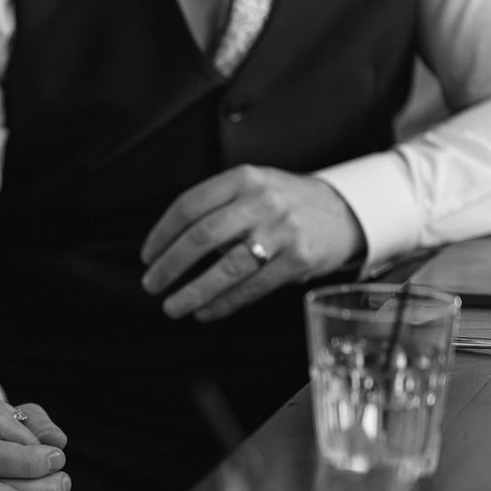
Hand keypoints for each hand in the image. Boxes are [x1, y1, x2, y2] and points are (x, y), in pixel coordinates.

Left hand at [140, 165, 365, 320]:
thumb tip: (170, 246)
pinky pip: (252, 287)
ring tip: (173, 307)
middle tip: (151, 284)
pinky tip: (206, 311)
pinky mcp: (298, 259)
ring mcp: (282, 231)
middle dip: (170, 265)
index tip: (147, 256)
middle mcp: (262, 201)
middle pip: (202, 236)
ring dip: (193, 292)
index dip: (162, 234)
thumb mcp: (252, 188)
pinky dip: (224, 303)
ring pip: (226, 268)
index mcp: (242, 179)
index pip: (189, 206)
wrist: (343, 212)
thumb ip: (217, 207)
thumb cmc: (284, 204)